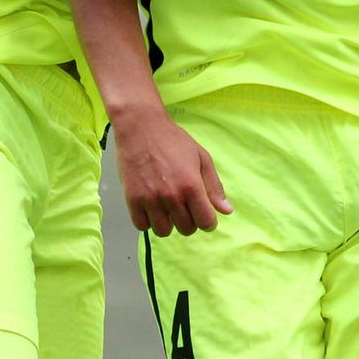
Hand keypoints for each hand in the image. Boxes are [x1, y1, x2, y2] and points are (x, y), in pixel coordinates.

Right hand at [111, 107, 232, 236]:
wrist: (141, 127)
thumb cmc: (173, 140)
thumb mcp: (201, 158)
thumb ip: (214, 186)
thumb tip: (226, 211)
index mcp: (192, 186)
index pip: (206, 223)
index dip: (208, 221)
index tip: (203, 214)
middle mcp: (171, 196)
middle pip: (186, 229)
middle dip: (189, 220)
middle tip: (184, 205)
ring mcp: (150, 199)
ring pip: (163, 231)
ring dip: (168, 222)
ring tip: (166, 206)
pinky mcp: (132, 199)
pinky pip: (142, 226)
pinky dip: (147, 220)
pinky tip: (151, 205)